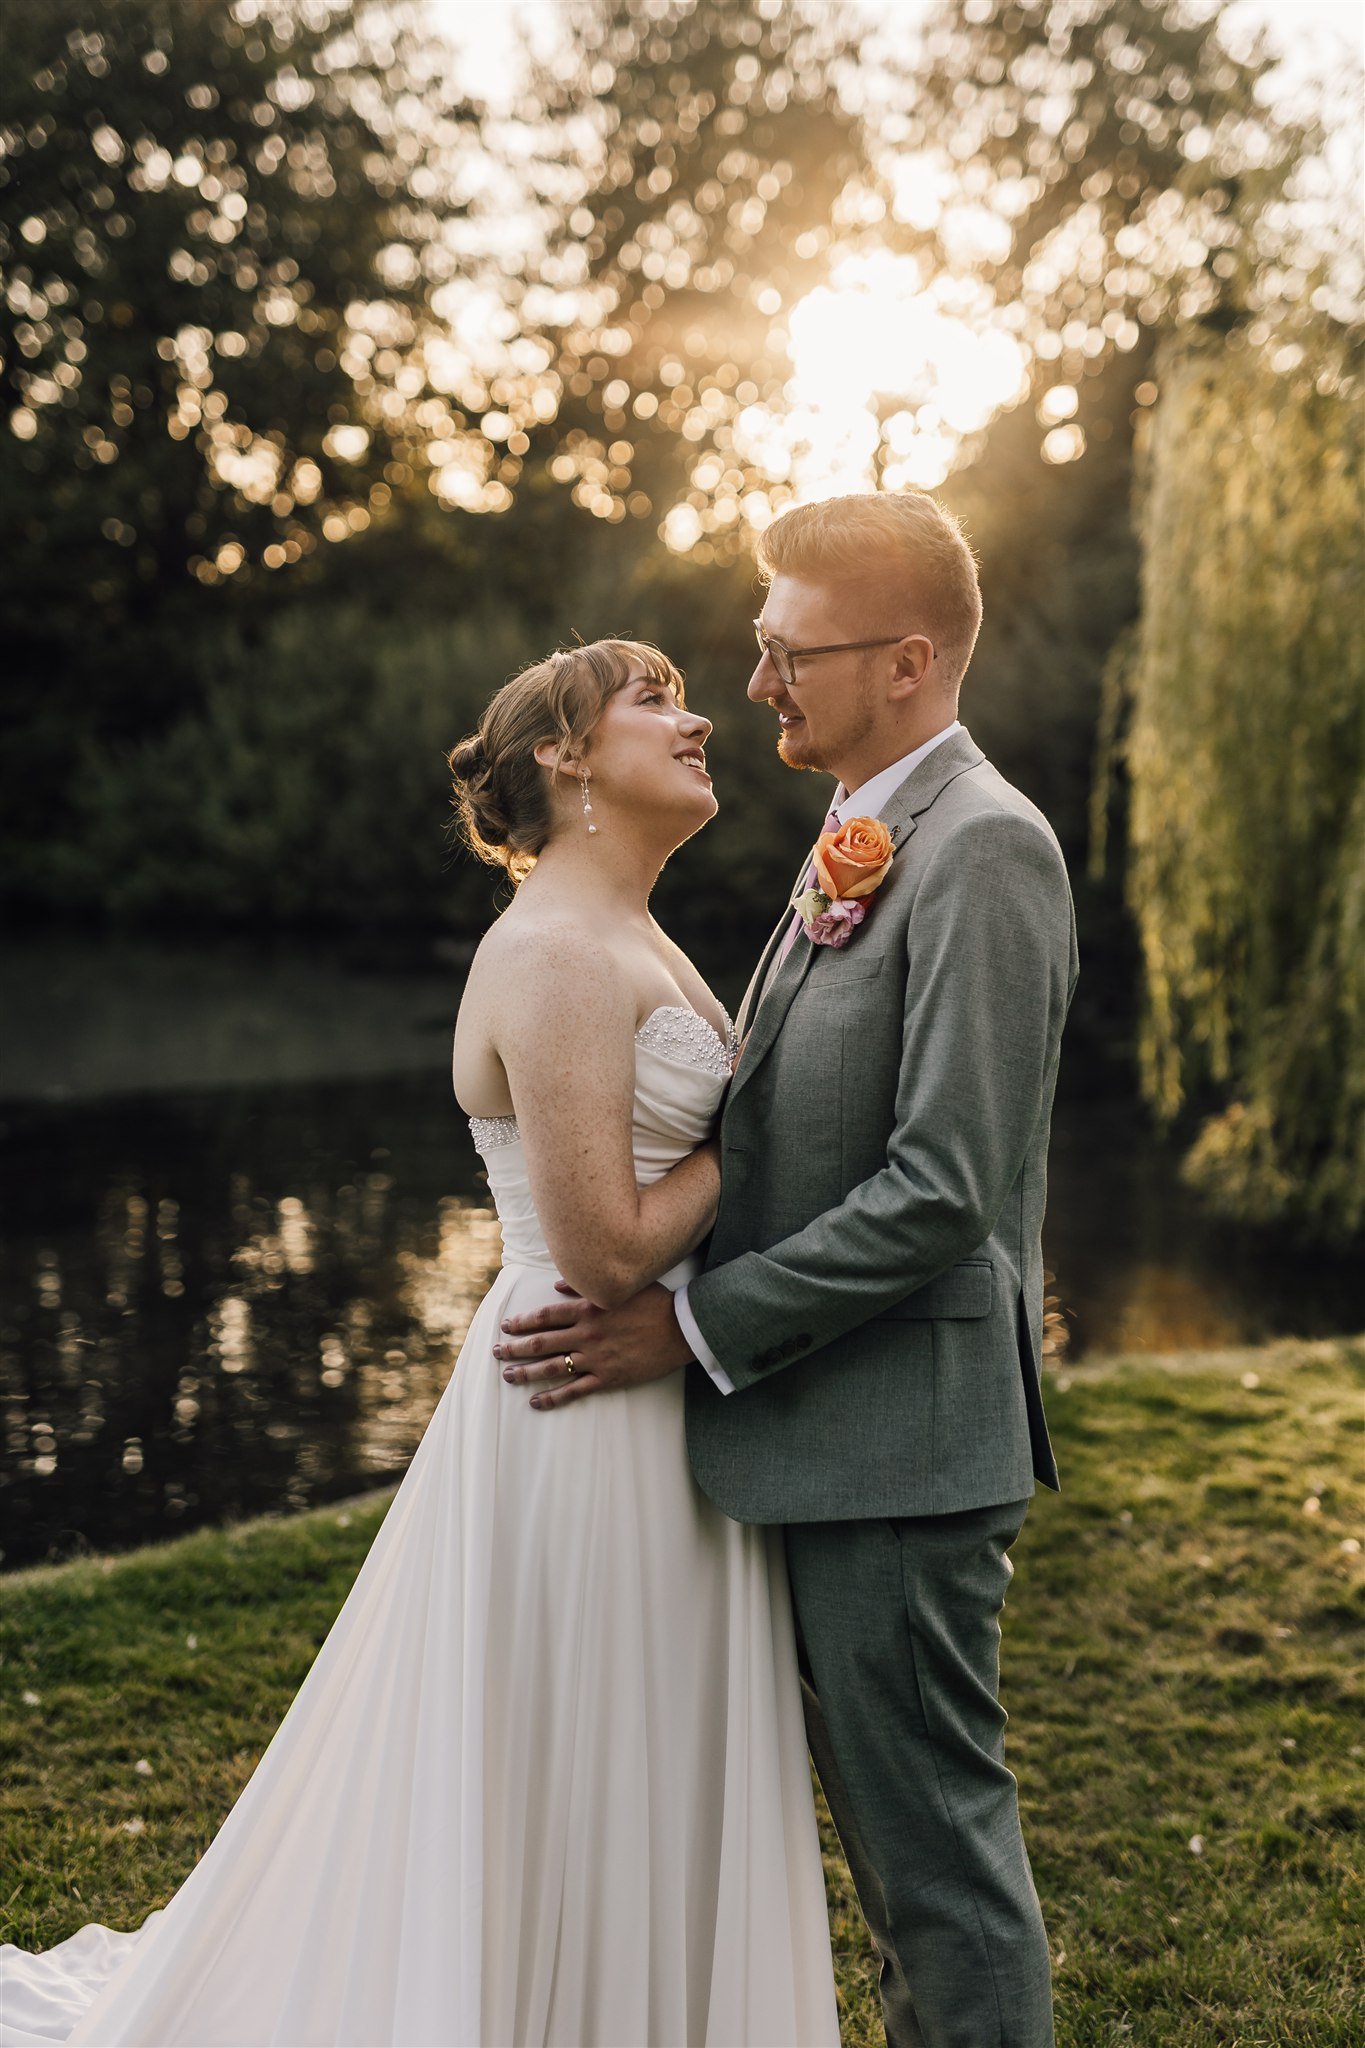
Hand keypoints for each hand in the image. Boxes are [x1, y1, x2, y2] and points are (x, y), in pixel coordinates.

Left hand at [495, 1281, 693, 1409]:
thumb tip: (557, 1285)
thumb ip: (585, 1287)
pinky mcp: (608, 1377)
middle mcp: (587, 1334)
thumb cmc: (655, 1303)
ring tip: (507, 1375)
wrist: (683, 1329)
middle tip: (496, 1351)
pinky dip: (553, 1398)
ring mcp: (596, 1358)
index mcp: (588, 1309)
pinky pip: (574, 1390)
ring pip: (551, 1367)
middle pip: (541, 1342)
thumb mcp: (621, 1287)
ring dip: (525, 1372)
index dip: (522, 1322)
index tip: (506, 1325)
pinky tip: (535, 1402)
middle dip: (514, 1347)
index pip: (545, 1316)